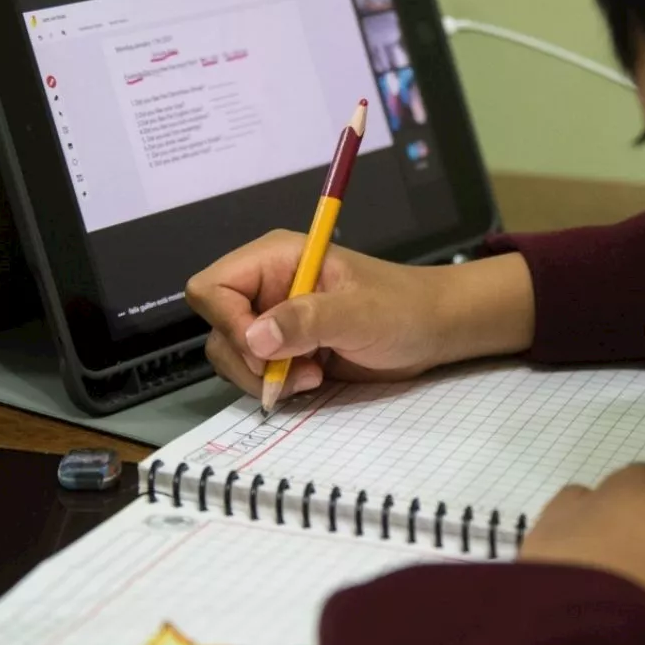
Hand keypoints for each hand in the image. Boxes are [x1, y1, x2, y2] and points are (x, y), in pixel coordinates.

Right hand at [185, 229, 534, 399]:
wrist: (432, 330)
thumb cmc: (402, 307)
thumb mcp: (358, 312)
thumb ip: (307, 320)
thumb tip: (256, 336)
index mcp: (275, 259)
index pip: (213, 287)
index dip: (228, 323)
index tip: (265, 350)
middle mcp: (266, 286)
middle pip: (216, 328)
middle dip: (249, 360)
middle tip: (294, 370)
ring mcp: (273, 319)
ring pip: (231, 355)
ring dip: (264, 377)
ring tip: (311, 375)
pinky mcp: (284, 348)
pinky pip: (254, 373)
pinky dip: (275, 385)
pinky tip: (312, 379)